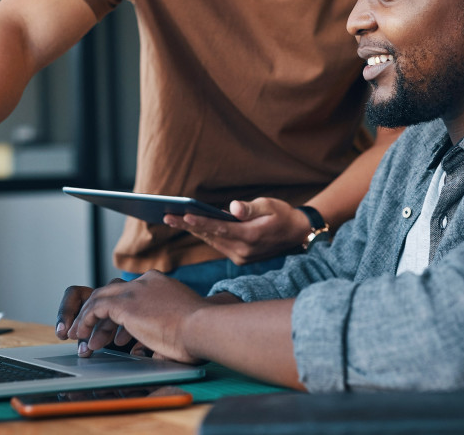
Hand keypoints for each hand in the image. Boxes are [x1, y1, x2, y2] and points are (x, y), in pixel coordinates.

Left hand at [61, 271, 208, 363]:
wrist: (201, 326)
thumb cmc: (199, 332)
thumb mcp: (179, 322)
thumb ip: (161, 327)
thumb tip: (143, 348)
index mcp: (161, 283)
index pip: (131, 292)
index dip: (118, 312)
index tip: (114, 332)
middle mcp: (147, 281)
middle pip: (113, 292)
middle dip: (99, 315)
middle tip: (92, 336)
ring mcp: (135, 290)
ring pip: (100, 297)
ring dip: (88, 318)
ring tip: (81, 337)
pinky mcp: (125, 304)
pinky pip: (95, 308)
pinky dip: (85, 320)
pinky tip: (82, 334)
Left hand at [163, 197, 310, 264]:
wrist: (297, 234)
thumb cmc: (283, 214)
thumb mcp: (270, 205)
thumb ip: (251, 208)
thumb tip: (233, 207)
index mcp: (251, 236)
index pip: (220, 228)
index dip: (201, 222)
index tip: (183, 215)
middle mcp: (243, 251)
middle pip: (211, 236)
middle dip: (188, 225)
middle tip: (166, 216)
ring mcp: (241, 257)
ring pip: (212, 241)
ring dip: (193, 230)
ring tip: (172, 218)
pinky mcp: (239, 258)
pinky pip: (218, 244)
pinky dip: (205, 234)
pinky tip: (191, 225)